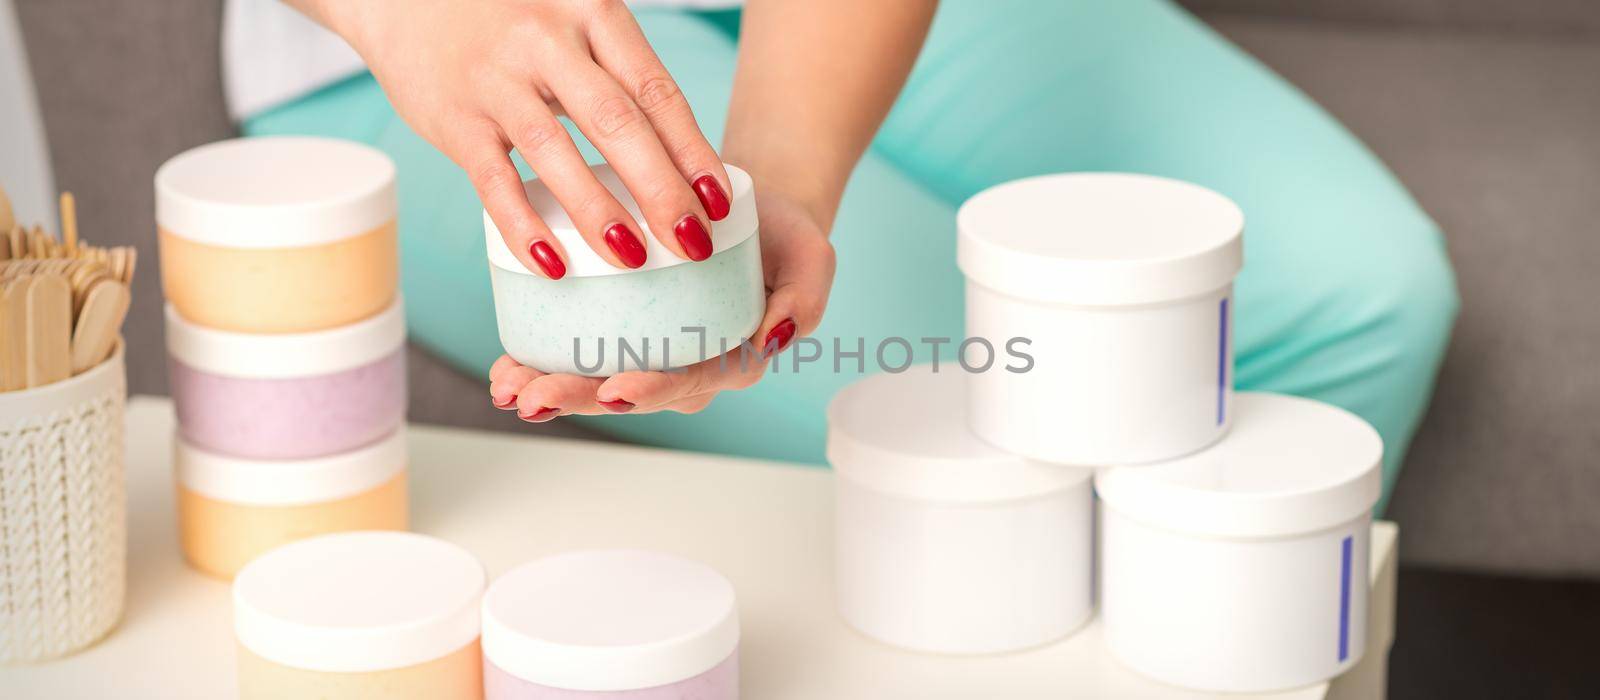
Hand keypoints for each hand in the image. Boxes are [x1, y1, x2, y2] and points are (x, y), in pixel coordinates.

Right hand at [305, 0, 731, 276]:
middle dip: (662, 190)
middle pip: (618, 123)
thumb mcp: (573, 22)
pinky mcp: (455, 118)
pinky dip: (524, 227)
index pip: (655, 90)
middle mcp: (548, 42)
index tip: (719, 203)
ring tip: (635, 260)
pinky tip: (554, 265)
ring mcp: (497, 80)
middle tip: (693, 244)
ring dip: (600, 213)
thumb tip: (679, 163)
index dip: (692, 150)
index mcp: (593, 15)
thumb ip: (616, 75)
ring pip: (558, 153)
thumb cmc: (510, 20)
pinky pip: (494, 182)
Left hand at [487, 188, 835, 416]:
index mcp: (729, 361)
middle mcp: (684, 365)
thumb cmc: (783, 237)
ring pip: (594, 380)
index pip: (686, 382)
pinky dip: (540, 359)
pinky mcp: (619, 327)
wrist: (750, 208)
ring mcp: (648, 350)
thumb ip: (804, 300)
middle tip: (532, 396)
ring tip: (505, 387)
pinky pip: (577, 352)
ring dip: (548, 388)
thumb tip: (773, 336)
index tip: (612, 389)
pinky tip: (506, 365)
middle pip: (625, 391)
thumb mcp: (813, 259)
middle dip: (575, 398)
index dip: (648, 390)